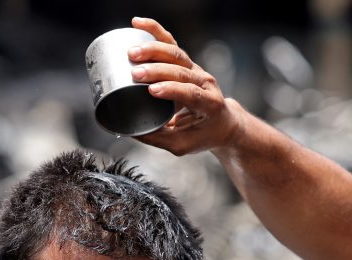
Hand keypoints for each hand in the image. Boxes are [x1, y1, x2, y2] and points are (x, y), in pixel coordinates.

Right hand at [128, 17, 241, 155]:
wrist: (222, 122)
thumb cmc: (203, 135)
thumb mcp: (182, 145)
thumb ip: (157, 139)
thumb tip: (128, 132)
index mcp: (209, 104)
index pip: (191, 93)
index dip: (172, 90)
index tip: (152, 90)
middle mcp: (205, 82)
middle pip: (181, 70)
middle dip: (157, 69)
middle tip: (136, 73)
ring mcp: (196, 70)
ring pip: (176, 53)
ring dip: (153, 50)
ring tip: (132, 52)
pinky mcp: (186, 63)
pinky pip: (171, 43)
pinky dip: (155, 31)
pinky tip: (138, 23)